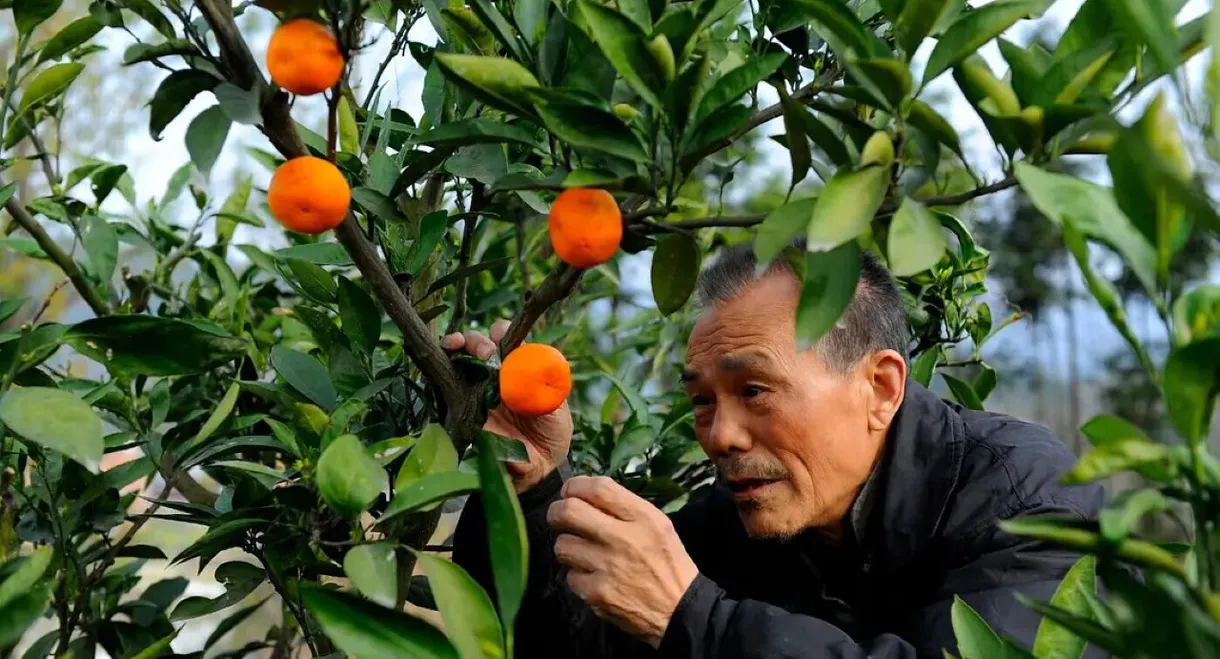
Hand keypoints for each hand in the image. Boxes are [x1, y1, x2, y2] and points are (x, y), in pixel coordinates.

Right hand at [442, 320, 572, 492]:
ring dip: (453, 348)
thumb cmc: (551, 434)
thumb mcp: (557, 410)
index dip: (501, 332)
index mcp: (518, 367)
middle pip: (476, 346)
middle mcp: (494, 375)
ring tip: (457, 347)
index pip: (505, 339)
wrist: (536, 469)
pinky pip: (444, 390)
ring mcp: (475, 391)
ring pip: (456, 360)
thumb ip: (548, 393)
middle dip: (475, 341)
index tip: (500, 334)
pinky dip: (439, 375)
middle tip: (484, 353)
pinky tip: (441, 369)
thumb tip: (537, 379)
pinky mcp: (461, 411)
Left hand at [548, 476, 698, 647]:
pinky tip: (593, 577)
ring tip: (582, 552)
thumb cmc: (666, 563)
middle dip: (556, 512)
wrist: (679, 611)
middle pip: (569, 512)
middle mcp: (623, 538)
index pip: (598, 488)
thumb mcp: (658, 525)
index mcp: (642, 518)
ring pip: (562, 545)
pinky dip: (578, 576)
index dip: (575, 486)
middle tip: (559, 517)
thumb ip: (625, 508)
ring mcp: (607, 567)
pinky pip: (570, 576)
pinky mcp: (596, 594)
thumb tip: (584, 495)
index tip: (569, 492)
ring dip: (568, 547)